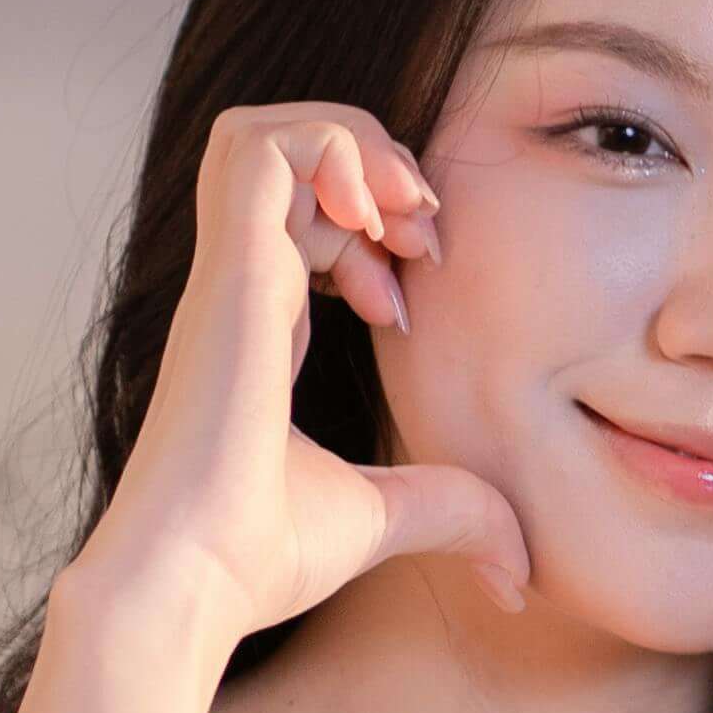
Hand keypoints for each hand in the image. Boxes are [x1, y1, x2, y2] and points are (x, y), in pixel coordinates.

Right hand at [63, 105, 531, 664]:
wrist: (192, 580)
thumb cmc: (258, 556)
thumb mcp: (383, 517)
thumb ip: (453, 513)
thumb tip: (520, 570)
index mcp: (259, 328)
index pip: (306, 223)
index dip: (373, 232)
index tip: (412, 297)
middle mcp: (238, 289)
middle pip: (288, 159)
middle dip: (372, 171)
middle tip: (423, 237)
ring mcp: (228, 275)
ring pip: (266, 132)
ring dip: (350, 146)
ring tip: (399, 213)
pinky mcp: (229, 272)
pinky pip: (258, 147)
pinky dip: (326, 150)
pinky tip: (375, 221)